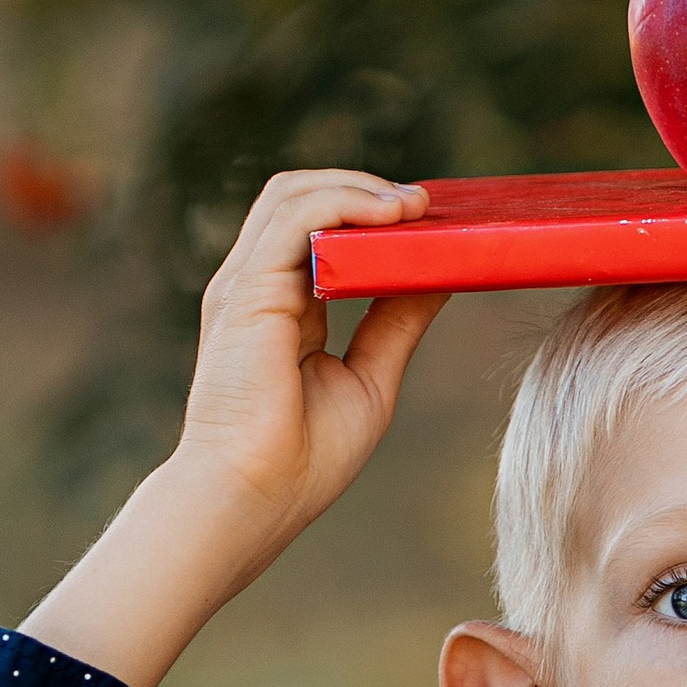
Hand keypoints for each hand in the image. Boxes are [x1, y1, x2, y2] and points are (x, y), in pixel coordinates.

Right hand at [173, 170, 442, 552]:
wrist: (254, 499)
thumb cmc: (302, 460)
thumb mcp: (370, 378)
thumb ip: (397, 322)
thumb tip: (439, 274)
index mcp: (283, 306)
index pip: (318, 230)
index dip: (369, 213)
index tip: (429, 219)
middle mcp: (259, 286)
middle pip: (301, 198)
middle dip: (365, 188)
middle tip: (428, 205)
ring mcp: (247, 284)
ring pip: (293, 195)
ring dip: (359, 187)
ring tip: (416, 205)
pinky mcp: (247, 291)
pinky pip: (295, 219)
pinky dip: (343, 203)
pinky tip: (390, 215)